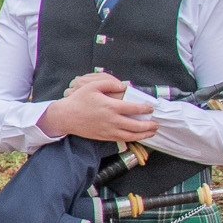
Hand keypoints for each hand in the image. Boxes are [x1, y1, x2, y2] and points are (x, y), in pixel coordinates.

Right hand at [42, 70, 158, 143]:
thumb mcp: (92, 86)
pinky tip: (138, 136)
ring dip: (144, 134)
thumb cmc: (78, 100)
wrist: (66, 117)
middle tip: (156, 123)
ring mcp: (109, 130)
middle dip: (149, 125)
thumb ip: (109, 83)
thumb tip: (124, 86)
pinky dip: (133, 139)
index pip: (134, 108)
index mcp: (111, 106)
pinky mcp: (105, 137)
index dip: (145, 108)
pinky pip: (123, 139)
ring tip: (152, 132)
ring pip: (132, 135)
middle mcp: (112, 120)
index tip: (150, 108)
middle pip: (137, 125)